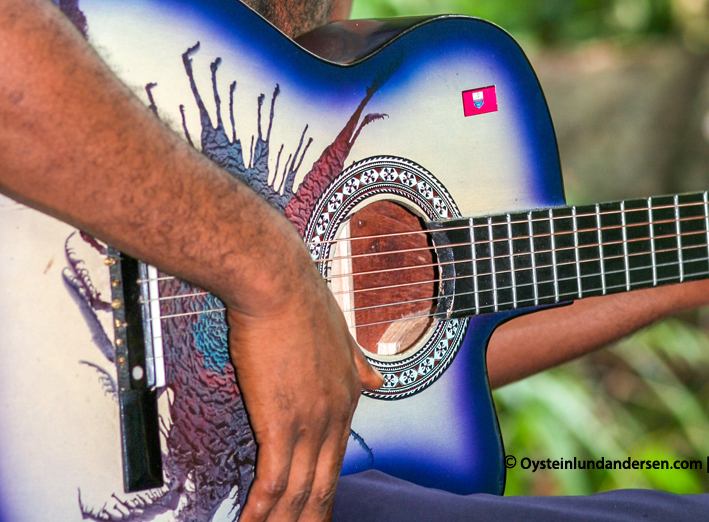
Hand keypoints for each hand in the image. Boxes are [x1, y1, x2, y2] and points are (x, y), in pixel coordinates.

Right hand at [228, 249, 381, 521]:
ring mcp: (310, 421)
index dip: (324, 493)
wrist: (277, 280)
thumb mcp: (341, 331)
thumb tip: (379, 382)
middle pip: (323, 486)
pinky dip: (261, 510)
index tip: (315, 514)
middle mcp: (334, 414)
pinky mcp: (281, 422)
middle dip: (310, 519)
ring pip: (299, 491)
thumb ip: (358, 363)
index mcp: (347, 394)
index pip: (337, 458)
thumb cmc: (299, 298)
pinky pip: (272, 480)